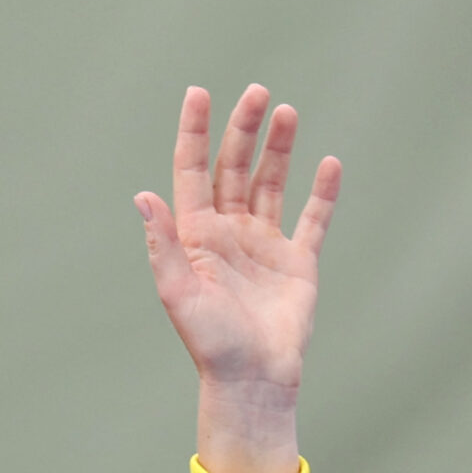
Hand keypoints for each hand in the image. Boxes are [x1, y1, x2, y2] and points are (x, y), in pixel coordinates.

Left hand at [137, 85, 340, 472]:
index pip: (193, 171)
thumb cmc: (210, 343)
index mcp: (196, 235)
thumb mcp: (178, 293)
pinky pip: (312, 220)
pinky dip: (322, 193)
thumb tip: (143, 196)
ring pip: (271, 184)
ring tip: (287, 112)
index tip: (199, 93)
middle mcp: (229, 233)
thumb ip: (161, 244)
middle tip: (257, 92)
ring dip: (278, 149)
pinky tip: (328, 164)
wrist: (252, 380)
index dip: (195, 132)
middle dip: (244, 129)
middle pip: (234, 168)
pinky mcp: (297, 263)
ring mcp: (264, 245)